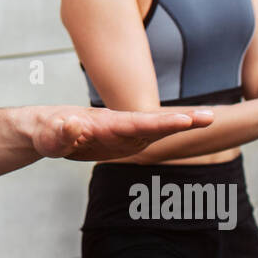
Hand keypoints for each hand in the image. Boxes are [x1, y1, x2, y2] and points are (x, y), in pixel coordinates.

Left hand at [34, 107, 214, 161]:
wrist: (46, 128)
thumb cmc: (47, 132)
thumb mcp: (49, 137)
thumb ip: (61, 133)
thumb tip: (71, 124)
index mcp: (105, 125)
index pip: (137, 124)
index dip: (160, 124)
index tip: (184, 120)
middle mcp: (119, 127)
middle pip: (154, 123)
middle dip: (181, 120)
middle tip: (211, 116)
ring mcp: (124, 133)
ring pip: (156, 127)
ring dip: (182, 123)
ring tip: (210, 118)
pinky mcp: (124, 140)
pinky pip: (151, 135)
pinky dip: (172, 130)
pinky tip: (193, 125)